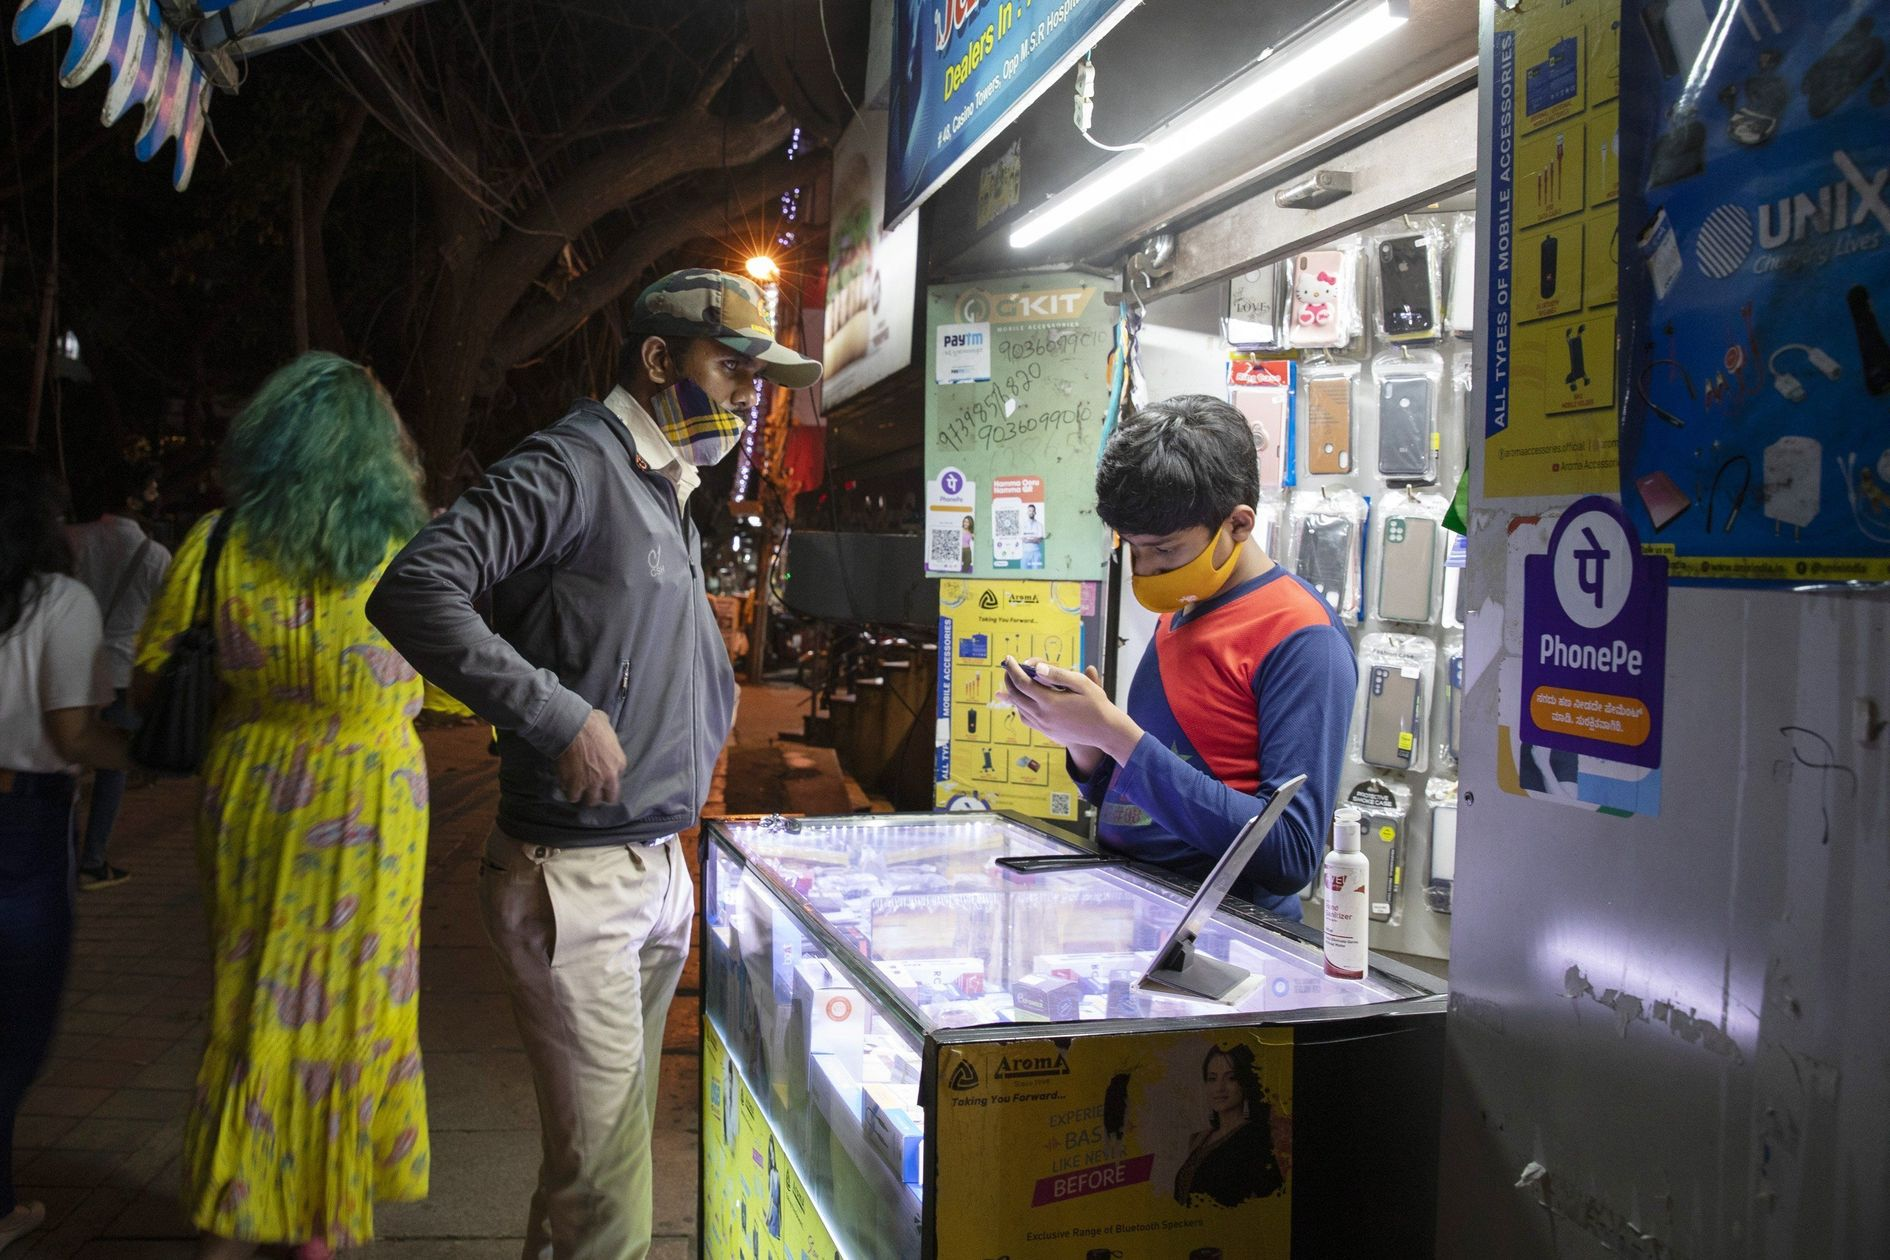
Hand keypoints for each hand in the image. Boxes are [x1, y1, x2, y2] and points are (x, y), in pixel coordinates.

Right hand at [558, 709, 625, 806]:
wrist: (572, 726)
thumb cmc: (590, 722)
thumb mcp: (608, 728)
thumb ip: (609, 738)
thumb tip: (605, 732)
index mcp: (619, 763)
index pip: (617, 782)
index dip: (607, 783)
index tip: (601, 781)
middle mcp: (608, 777)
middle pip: (605, 798)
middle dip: (598, 794)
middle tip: (589, 788)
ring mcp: (591, 783)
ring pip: (589, 801)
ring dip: (584, 795)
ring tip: (577, 790)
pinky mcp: (574, 785)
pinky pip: (572, 796)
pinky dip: (569, 792)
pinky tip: (566, 785)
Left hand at [999, 658, 1141, 767]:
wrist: (1105, 731)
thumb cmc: (1097, 704)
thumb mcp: (1082, 684)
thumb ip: (1059, 675)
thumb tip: (1038, 668)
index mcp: (1050, 702)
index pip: (1022, 683)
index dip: (1013, 669)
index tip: (1009, 658)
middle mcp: (1043, 716)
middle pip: (1016, 696)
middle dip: (1009, 679)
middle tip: (1009, 667)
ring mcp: (1043, 726)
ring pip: (1018, 708)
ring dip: (1013, 693)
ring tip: (1013, 680)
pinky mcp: (1046, 732)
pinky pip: (1026, 719)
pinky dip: (1020, 707)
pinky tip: (1023, 699)